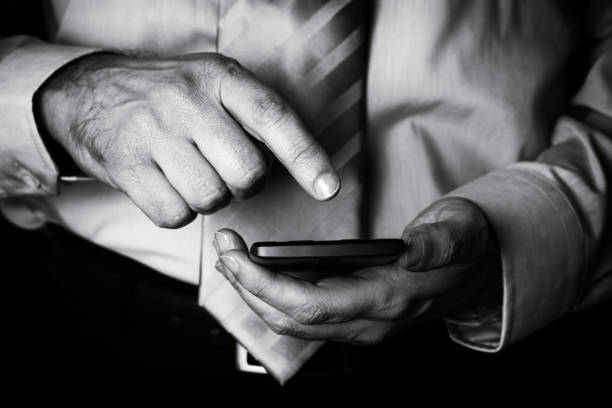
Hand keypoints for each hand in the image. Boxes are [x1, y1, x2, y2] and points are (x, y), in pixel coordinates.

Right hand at [37, 53, 338, 226]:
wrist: (88, 95)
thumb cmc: (166, 95)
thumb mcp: (211, 82)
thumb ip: (252, 114)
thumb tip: (297, 163)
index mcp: (218, 78)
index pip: (273, 118)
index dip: (305, 156)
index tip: (328, 188)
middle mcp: (186, 101)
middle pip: (246, 173)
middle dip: (244, 183)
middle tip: (223, 167)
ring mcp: (153, 133)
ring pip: (212, 199)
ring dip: (208, 196)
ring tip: (189, 171)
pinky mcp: (126, 166)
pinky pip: (175, 215)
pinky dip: (177, 210)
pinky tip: (166, 184)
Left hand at [213, 197, 500, 343]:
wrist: (477, 272)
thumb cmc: (466, 248)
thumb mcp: (462, 231)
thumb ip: (441, 240)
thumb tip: (415, 246)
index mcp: (389, 300)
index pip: (312, 305)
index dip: (267, 285)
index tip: (237, 255)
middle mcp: (369, 323)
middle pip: (291, 319)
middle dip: (248, 288)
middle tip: (224, 249)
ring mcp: (361, 326)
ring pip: (293, 323)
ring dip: (255, 295)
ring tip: (232, 261)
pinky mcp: (355, 319)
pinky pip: (303, 318)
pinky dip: (273, 299)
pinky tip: (260, 277)